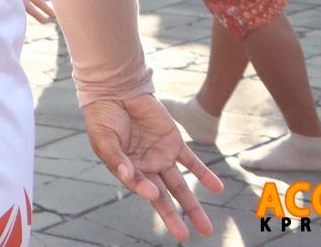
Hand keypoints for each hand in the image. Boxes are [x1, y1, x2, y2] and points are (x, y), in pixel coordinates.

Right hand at [81, 95, 223, 240]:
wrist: (116, 89)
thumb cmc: (103, 116)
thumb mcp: (104, 138)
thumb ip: (117, 159)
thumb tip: (130, 176)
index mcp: (126, 170)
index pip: (139, 186)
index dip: (145, 190)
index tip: (152, 194)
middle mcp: (145, 168)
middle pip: (163, 197)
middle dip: (173, 217)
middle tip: (183, 236)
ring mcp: (161, 156)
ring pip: (180, 185)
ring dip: (193, 206)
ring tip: (205, 228)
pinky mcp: (173, 142)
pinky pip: (192, 162)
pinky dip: (204, 175)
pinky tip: (217, 188)